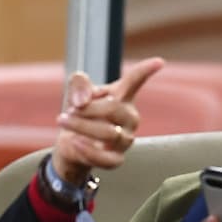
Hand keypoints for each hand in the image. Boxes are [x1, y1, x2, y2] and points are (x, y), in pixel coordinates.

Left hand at [52, 57, 164, 186]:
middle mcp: (129, 117)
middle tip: (68, 111)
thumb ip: (79, 84)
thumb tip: (83, 102)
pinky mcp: (116, 159)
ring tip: (63, 120)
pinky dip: (87, 150)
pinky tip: (74, 142)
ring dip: (80, 126)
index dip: (145, 71)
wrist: (72, 143)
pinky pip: (106, 159)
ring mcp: (125, 139)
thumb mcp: (76, 92)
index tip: (158, 62)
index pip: (135, 81)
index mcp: (122, 96)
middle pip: (113, 108)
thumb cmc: (80, 113)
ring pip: (108, 133)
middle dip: (86, 109)